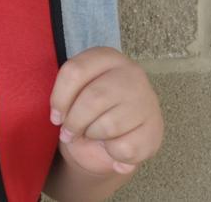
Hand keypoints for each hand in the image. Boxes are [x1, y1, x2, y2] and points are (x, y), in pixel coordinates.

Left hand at [49, 46, 162, 176]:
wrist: (124, 133)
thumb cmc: (94, 108)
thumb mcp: (77, 92)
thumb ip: (67, 95)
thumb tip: (60, 117)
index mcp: (107, 57)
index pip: (74, 71)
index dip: (59, 98)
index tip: (55, 117)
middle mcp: (131, 73)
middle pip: (92, 99)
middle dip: (74, 122)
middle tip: (67, 133)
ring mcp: (147, 100)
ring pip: (109, 125)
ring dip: (93, 135)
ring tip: (93, 134)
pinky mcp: (155, 129)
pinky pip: (123, 147)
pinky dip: (112, 152)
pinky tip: (113, 145)